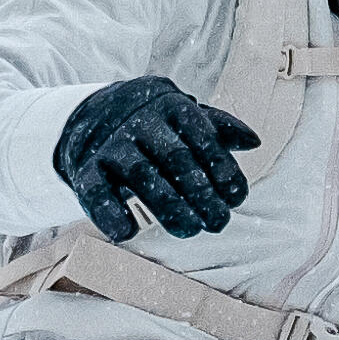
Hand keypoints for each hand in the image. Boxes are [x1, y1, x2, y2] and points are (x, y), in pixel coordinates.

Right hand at [56, 74, 263, 244]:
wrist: (90, 117)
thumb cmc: (153, 125)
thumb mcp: (184, 117)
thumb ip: (218, 128)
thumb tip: (254, 141)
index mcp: (171, 106)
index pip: (202, 136)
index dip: (222, 168)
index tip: (237, 198)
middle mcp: (140, 121)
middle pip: (175, 158)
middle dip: (200, 193)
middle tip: (219, 223)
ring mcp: (111, 145)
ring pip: (141, 175)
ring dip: (167, 205)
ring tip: (190, 230)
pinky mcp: (85, 169)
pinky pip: (96, 191)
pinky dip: (110, 213)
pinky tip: (127, 233)